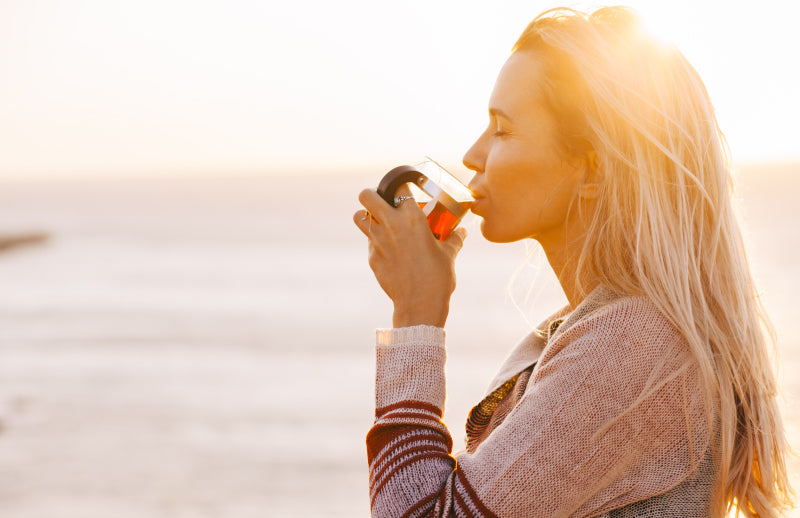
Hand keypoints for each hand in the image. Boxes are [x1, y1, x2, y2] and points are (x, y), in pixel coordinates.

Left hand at [353, 185, 466, 327]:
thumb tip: (461, 231)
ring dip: (366, 216)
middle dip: (372, 194)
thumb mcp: (449, 255)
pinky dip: (376, 242)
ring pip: (359, 217)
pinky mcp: (372, 258)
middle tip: (382, 201)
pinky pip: (369, 242)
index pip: (399, 187)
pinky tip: (390, 251)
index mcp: (412, 218)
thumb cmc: (438, 277)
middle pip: (367, 195)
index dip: (401, 186)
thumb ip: (454, 239)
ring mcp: (378, 241)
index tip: (405, 190)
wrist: (420, 304)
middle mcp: (391, 225)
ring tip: (378, 221)